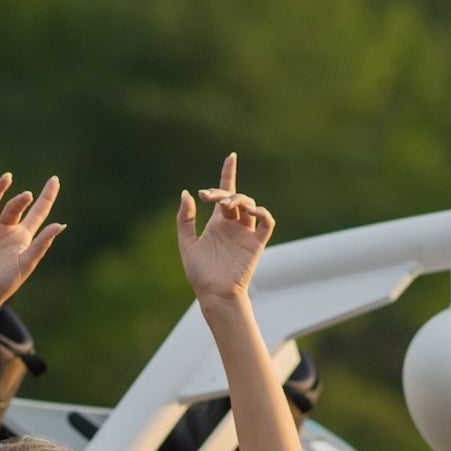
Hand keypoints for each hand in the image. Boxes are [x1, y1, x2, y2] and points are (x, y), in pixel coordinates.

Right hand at [0, 173, 62, 310]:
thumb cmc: (4, 283)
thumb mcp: (27, 263)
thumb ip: (42, 243)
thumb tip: (60, 225)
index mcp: (22, 237)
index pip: (38, 212)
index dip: (47, 196)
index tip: (55, 179)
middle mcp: (4, 231)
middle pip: (14, 206)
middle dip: (20, 199)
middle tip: (26, 196)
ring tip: (6, 179)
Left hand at [176, 156, 272, 305]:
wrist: (214, 294)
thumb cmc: (200, 273)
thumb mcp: (186, 243)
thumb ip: (185, 219)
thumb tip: (187, 194)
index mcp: (218, 223)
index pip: (225, 193)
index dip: (228, 174)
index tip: (231, 157)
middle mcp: (233, 225)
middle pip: (235, 197)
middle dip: (223, 192)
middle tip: (210, 197)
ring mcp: (246, 233)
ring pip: (250, 205)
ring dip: (240, 200)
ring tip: (227, 205)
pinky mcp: (256, 243)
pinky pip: (266, 222)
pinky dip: (262, 213)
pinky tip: (251, 210)